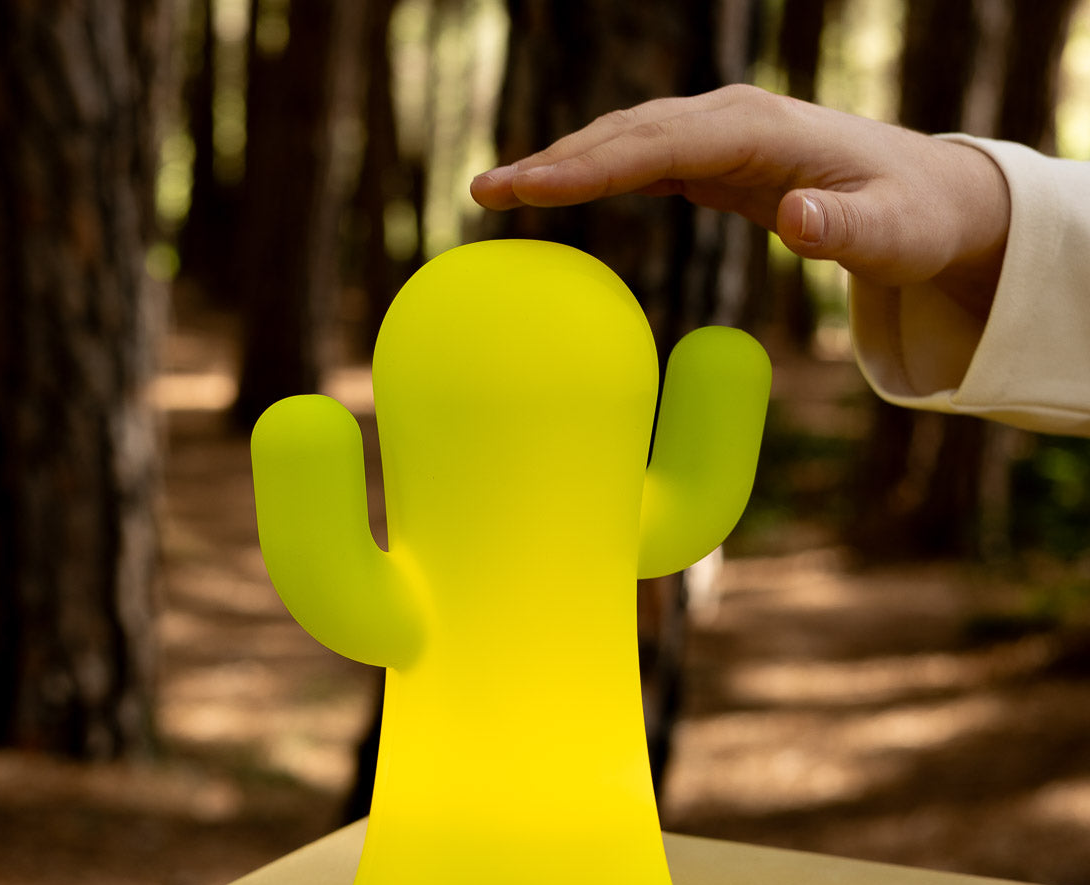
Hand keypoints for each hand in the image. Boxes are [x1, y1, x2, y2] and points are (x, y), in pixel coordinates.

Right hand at [471, 85, 1009, 318]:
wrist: (927, 196)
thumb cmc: (911, 219)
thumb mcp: (893, 235)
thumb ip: (845, 229)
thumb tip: (792, 215)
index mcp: (763, 130)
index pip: (663, 141)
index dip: (596, 163)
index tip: (536, 187)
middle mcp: (731, 121)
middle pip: (626, 133)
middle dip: (553, 161)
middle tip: (484, 191)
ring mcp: (717, 135)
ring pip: (623, 141)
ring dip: (560, 166)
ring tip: (495, 193)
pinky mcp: (710, 159)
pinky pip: (637, 161)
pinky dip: (590, 176)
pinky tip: (551, 195)